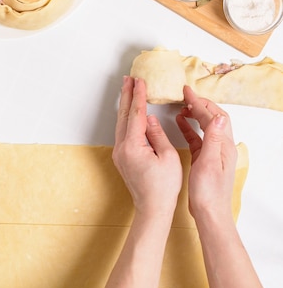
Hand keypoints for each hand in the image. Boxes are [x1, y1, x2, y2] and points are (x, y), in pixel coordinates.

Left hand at [113, 77, 182, 217]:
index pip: (136, 114)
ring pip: (121, 123)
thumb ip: (157, 135)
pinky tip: (130, 112)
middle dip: (126, 95)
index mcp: (133, 146)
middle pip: (123, 115)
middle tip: (129, 78)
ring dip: (125, 105)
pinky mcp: (121, 158)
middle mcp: (121, 148)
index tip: (140, 81)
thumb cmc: (164, 186)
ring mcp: (119, 153)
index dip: (139, 96)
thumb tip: (148, 118)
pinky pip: (122, 132)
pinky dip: (126, 118)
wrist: (152, 208)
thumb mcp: (168, 157)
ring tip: (128, 89)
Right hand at [175, 86, 237, 221]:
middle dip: (198, 104)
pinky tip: (179, 123)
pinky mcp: (204, 159)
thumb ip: (213, 140)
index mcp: (224, 146)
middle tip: (183, 94)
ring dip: (194, 114)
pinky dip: (189, 128)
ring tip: (181, 106)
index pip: (214, 117)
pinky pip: (197, 138)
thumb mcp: (209, 164)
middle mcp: (221, 147)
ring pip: (205, 126)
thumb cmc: (208, 193)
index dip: (201, 102)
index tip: (187, 92)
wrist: (210, 213)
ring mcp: (213, 153)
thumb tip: (218, 117)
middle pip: (212, 118)